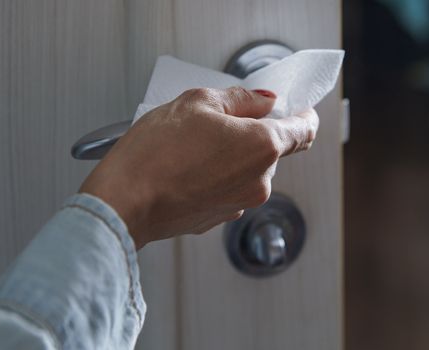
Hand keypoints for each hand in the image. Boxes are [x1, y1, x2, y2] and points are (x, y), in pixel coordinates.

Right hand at [79, 87, 317, 248]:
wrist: (125, 202)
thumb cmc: (155, 154)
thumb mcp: (197, 103)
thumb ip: (241, 99)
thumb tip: (263, 102)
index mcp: (262, 147)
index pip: (303, 130)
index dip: (303, 116)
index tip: (298, 110)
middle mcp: (258, 182)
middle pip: (269, 150)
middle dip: (249, 134)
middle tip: (214, 123)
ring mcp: (238, 204)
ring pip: (245, 170)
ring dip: (228, 157)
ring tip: (190, 149)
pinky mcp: (217, 218)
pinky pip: (226, 189)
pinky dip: (214, 177)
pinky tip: (184, 170)